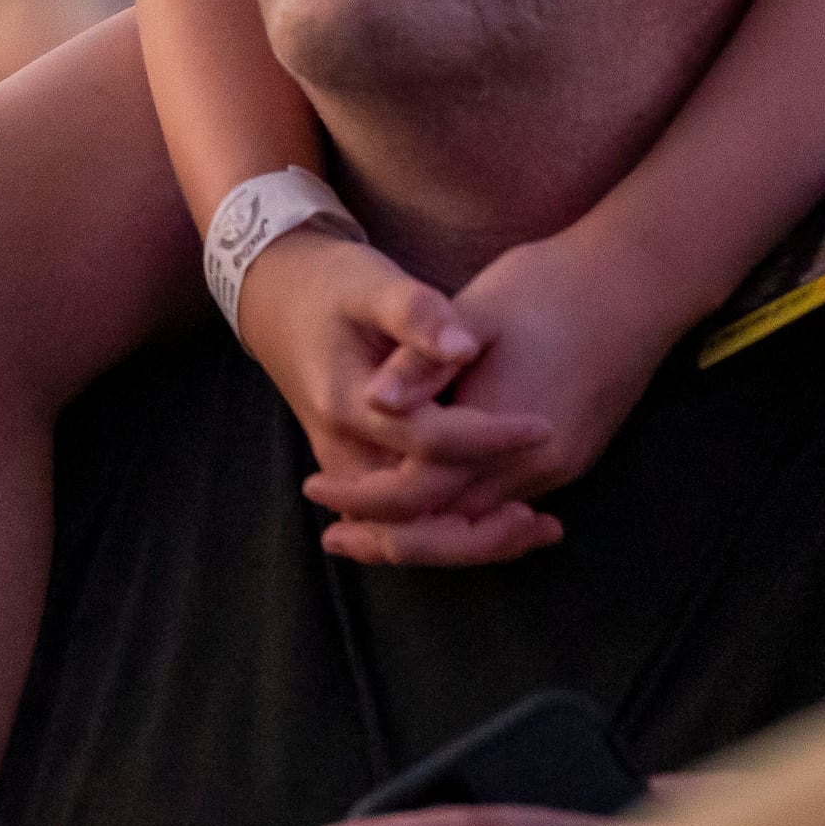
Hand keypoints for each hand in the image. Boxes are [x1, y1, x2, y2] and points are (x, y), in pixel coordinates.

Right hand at [234, 232, 557, 560]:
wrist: (278, 300)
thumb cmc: (334, 287)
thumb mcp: (372, 283)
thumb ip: (416, 314)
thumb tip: (463, 347)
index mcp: (347, 401)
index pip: (428, 440)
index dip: (489, 437)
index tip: (544, 426)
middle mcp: (342, 448)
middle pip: (412, 512)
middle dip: (479, 527)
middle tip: (545, 520)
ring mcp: (344, 467)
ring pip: (406, 532)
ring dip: (470, 542)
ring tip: (538, 531)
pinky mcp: (356, 473)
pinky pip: (403, 522)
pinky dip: (450, 533)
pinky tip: (506, 525)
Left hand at [301, 229, 682, 562]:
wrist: (639, 284)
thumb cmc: (551, 286)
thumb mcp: (477, 311)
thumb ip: (423, 362)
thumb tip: (372, 399)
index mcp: (499, 432)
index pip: (417, 494)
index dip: (361, 498)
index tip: (314, 486)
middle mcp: (533, 466)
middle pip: (448, 530)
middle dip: (388, 540)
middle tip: (333, 539)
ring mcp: (559, 468)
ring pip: (480, 526)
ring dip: (427, 532)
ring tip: (371, 529)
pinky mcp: (573, 459)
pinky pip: (507, 506)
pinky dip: (465, 516)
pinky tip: (433, 506)